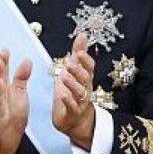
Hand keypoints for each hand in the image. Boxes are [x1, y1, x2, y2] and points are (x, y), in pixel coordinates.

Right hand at [0, 49, 31, 153]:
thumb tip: (27, 60)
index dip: (4, 62)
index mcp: (3, 90)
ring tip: (0, 68)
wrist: (4, 139)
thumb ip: (21, 78)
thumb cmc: (12, 116)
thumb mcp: (20, 95)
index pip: (3, 73)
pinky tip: (0, 89)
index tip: (5, 49)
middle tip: (2, 54)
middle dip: (0, 67)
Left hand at [52, 33, 96, 148]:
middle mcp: (86, 89)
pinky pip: (72, 107)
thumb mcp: (74, 70)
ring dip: (72, 84)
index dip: (85, 60)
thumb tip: (83, 34)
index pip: (90, 67)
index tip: (78, 53)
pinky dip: (68, 101)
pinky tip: (62, 96)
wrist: (74, 118)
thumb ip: (78, 52)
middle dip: (78, 71)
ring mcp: (80, 101)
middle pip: (85, 79)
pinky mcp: (73, 112)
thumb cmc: (73, 90)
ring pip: (79, 92)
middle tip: (70, 63)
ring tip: (64, 77)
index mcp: (86, 78)